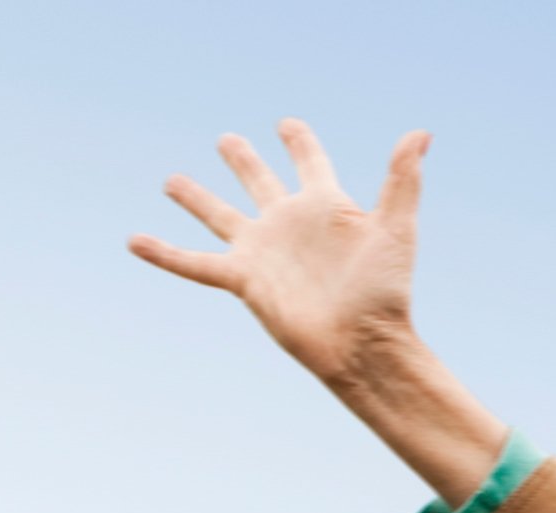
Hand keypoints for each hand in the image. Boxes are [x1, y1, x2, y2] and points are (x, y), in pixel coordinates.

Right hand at [128, 120, 506, 505]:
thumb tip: (421, 133)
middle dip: (244, 160)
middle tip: (228, 140)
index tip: (287, 125)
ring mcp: (263, 251)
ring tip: (172, 180)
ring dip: (196, 198)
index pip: (309, 162)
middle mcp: (290, 224)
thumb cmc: (385, 291)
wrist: (364, 344)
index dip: (299, 142)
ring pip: (221, 215)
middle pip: (260, 182)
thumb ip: (402, 179)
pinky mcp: (244, 280)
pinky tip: (133, 241)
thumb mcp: (396, 228)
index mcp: (325, 206)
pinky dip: (163, 253)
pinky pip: (194, 263)